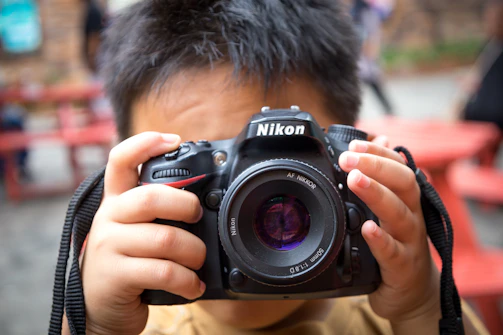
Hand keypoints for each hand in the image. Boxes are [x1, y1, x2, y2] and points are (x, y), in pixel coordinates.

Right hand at [79, 132, 205, 334]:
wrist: (101, 307)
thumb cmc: (128, 262)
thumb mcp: (134, 230)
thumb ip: (156, 211)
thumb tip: (201, 199)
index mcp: (116, 201)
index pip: (121, 160)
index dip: (145, 144)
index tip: (173, 140)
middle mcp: (109, 218)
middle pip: (151, 197)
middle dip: (186, 206)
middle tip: (197, 217)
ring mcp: (109, 246)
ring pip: (165, 238)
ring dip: (194, 251)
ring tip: (198, 261)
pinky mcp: (116, 275)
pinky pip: (163, 271)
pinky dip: (187, 280)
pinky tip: (193, 285)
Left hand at [338, 136, 440, 325]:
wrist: (413, 293)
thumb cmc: (398, 246)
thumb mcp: (390, 210)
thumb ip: (383, 178)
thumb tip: (378, 140)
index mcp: (407, 200)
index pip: (398, 167)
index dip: (379, 153)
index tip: (354, 144)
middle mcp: (412, 216)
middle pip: (403, 183)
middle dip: (376, 166)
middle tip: (348, 158)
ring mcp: (410, 241)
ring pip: (398, 213)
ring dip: (376, 194)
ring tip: (354, 180)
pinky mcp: (402, 268)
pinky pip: (393, 252)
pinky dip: (381, 240)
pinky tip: (367, 228)